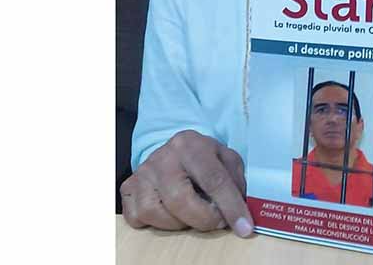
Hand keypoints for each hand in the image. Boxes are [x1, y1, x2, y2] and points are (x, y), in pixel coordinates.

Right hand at [120, 130, 253, 234]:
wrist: (174, 150)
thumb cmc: (203, 158)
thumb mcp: (225, 158)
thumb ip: (236, 180)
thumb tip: (243, 211)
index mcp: (191, 143)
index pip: (214, 179)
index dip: (231, 206)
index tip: (244, 227)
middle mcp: (163, 156)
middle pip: (181, 200)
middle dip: (204, 219)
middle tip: (217, 222)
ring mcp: (143, 172)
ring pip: (157, 212)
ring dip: (180, 223)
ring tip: (193, 213)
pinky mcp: (128, 188)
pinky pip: (138, 217)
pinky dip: (157, 223)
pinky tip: (171, 213)